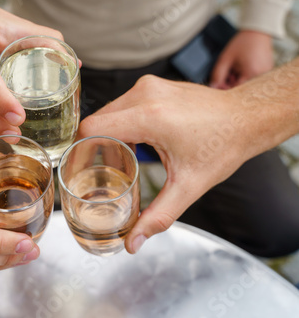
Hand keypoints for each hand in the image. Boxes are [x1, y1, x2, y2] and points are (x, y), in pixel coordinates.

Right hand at [78, 76, 258, 253]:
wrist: (247, 116)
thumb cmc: (223, 146)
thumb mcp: (189, 185)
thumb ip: (158, 216)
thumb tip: (133, 242)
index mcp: (150, 116)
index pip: (92, 128)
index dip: (79, 150)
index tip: (79, 168)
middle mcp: (145, 95)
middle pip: (96, 120)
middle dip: (93, 146)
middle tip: (100, 172)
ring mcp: (149, 86)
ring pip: (108, 112)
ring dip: (107, 135)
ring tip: (118, 160)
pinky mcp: (153, 85)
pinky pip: (122, 105)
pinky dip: (121, 124)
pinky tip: (133, 143)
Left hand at [210, 30, 273, 88]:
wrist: (257, 32)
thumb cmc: (243, 43)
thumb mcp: (225, 58)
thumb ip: (218, 74)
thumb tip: (213, 86)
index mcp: (251, 73)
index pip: (235, 89)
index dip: (225, 87)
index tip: (219, 82)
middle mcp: (261, 76)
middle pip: (241, 87)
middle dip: (231, 82)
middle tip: (229, 71)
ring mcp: (266, 74)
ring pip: (246, 83)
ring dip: (238, 78)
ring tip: (237, 67)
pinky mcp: (268, 71)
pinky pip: (253, 78)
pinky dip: (246, 75)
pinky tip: (244, 67)